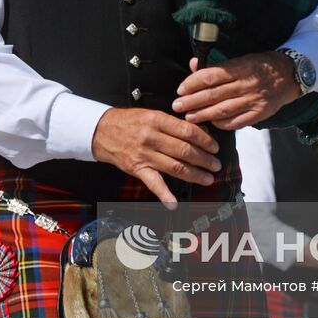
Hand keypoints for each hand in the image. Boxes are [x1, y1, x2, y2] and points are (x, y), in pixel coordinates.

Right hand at [91, 107, 221, 204]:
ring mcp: (144, 155)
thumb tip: (198, 132)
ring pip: (175, 167)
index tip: (214, 147)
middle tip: (216, 164)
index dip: (205, 140)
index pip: (187, 131)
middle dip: (204, 159)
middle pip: (185, 151)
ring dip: (195, 174)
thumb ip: (172, 123)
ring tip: (208, 178)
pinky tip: (175, 203)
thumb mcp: (150, 114)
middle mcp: (151, 137)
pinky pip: (153, 183)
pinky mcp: (137, 169)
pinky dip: (164, 195)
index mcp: (156, 120)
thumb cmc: (128, 121)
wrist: (101, 130)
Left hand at [171, 52, 300, 129]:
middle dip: (192, 101)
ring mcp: (254, 100)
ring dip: (203, 115)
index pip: (211, 76)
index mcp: (241, 67)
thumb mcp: (241, 59)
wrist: (289, 75)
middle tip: (177, 106)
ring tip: (189, 117)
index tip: (180, 89)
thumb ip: (217, 65)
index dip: (193, 83)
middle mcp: (247, 84)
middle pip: (214, 95)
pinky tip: (210, 123)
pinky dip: (222, 123)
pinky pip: (237, 122)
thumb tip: (194, 64)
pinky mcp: (259, 114)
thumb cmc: (260, 65)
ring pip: (223, 110)